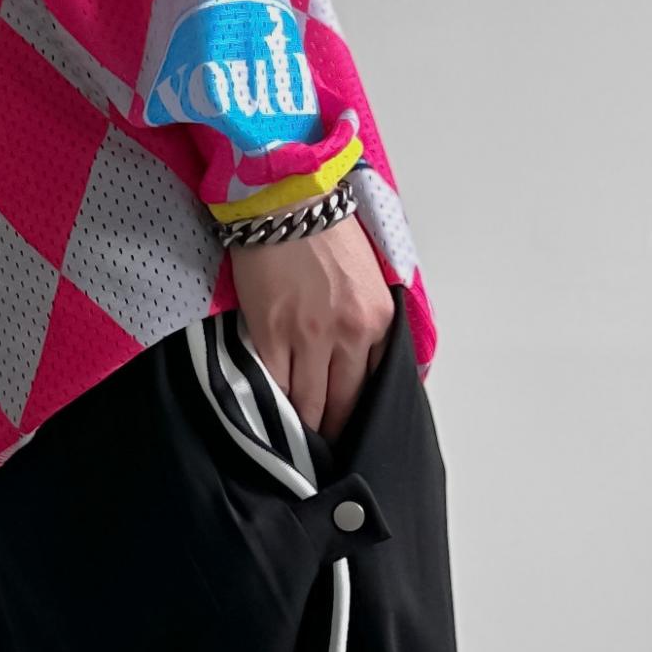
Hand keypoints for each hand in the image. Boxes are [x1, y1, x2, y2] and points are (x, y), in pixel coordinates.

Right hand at [228, 215, 392, 442]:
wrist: (286, 197)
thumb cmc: (324, 231)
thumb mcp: (370, 279)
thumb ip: (373, 324)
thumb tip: (366, 366)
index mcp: (380, 320)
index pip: (372, 388)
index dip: (356, 418)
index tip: (346, 434)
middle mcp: (349, 333)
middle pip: (341, 404)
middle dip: (331, 432)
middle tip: (321, 454)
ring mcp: (309, 336)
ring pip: (308, 404)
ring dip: (301, 427)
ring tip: (295, 445)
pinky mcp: (271, 333)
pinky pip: (275, 386)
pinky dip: (273, 405)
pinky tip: (271, 419)